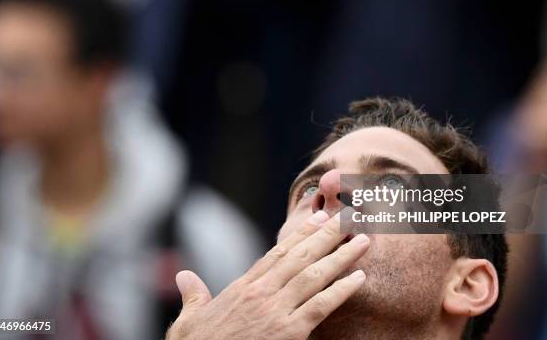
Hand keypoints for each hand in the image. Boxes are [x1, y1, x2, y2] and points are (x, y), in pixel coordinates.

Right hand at [165, 209, 368, 339]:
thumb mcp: (189, 320)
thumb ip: (193, 295)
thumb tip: (184, 277)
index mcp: (243, 287)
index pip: (278, 253)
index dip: (301, 234)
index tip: (318, 218)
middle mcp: (262, 293)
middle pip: (300, 256)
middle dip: (327, 235)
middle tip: (348, 218)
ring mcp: (277, 311)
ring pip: (314, 275)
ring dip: (341, 256)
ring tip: (362, 241)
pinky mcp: (289, 332)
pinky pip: (320, 306)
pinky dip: (341, 291)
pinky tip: (359, 278)